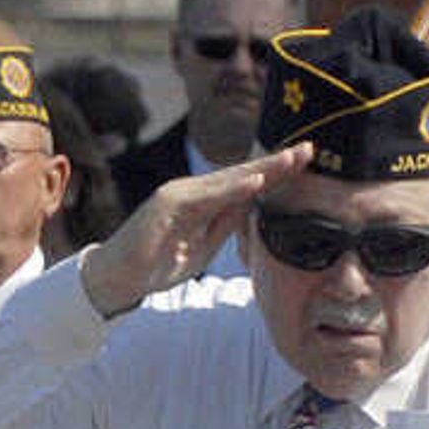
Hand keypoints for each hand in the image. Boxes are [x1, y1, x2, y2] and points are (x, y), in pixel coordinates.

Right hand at [77, 148, 311, 319]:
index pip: (246, 184)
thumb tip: (254, 204)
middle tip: (310, 149)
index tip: (306, 161)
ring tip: (290, 160)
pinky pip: (206, 196)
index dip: (276, 173)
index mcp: (204, 202)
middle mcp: (193, 192)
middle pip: (242, 174)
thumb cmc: (157, 264)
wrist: (118, 278)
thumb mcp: (203, 247)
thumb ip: (226, 225)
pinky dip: (232, 189)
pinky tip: (255, 182)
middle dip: (276, 162)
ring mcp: (179, 195)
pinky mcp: (166, 205)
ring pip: (228, 180)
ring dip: (261, 170)